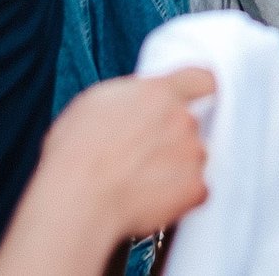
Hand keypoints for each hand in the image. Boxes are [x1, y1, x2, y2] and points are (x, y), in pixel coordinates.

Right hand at [1, 69, 213, 266]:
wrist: (79, 199)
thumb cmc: (77, 153)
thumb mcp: (96, 102)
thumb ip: (131, 96)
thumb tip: (139, 102)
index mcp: (159, 93)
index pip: (201, 78)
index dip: (198, 90)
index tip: (192, 100)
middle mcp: (182, 119)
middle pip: (191, 124)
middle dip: (173, 137)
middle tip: (143, 153)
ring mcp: (192, 154)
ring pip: (194, 157)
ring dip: (177, 166)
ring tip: (143, 180)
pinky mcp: (195, 188)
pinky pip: (196, 190)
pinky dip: (180, 196)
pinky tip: (152, 199)